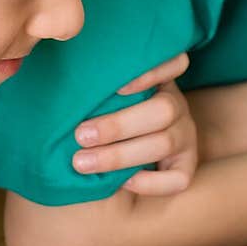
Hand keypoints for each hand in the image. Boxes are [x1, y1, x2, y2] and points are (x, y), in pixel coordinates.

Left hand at [72, 53, 197, 194]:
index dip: (153, 72)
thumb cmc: (102, 116)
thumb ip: (96, 91)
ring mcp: (185, 135)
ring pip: (165, 143)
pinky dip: (150, 182)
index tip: (118, 88)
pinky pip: (178, 178)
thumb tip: (60, 89)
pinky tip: (122, 183)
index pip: (174, 63)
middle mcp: (177, 105)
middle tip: (80, 136)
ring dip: (121, 155)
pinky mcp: (187, 165)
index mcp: (159, 80)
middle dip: (118, 125)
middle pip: (163, 110)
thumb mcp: (105, 97)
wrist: (123, 152)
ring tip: (83, 162)